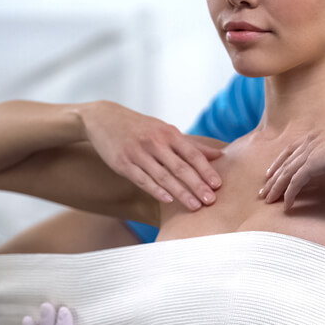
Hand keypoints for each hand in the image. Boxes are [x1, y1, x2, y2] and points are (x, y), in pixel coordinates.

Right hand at [81, 100, 223, 210]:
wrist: (104, 118)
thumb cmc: (141, 127)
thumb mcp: (165, 130)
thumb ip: (191, 145)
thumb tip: (220, 155)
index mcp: (168, 133)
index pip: (192, 154)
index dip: (206, 170)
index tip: (218, 185)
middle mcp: (155, 142)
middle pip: (180, 167)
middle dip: (197, 185)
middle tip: (211, 201)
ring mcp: (138, 153)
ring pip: (163, 176)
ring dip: (180, 192)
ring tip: (194, 206)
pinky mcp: (123, 163)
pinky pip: (142, 179)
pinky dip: (156, 190)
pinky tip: (168, 200)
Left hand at [259, 110, 324, 209]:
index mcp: (316, 134)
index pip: (290, 150)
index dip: (279, 163)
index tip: (271, 174)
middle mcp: (309, 141)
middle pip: (284, 163)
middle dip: (272, 179)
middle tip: (263, 193)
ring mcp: (310, 151)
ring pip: (285, 173)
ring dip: (275, 189)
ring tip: (268, 202)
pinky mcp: (315, 163)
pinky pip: (296, 182)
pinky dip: (289, 194)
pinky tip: (287, 204)